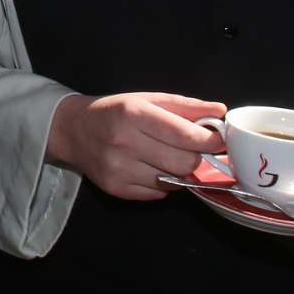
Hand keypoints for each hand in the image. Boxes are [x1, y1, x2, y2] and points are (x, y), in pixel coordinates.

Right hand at [46, 91, 227, 200]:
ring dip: (177, 171)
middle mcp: (124, 143)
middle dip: (195, 157)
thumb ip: (186, 106)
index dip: (209, 140)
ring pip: (173, 181)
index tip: (218, 140)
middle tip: (190, 149)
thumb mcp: (148, 99)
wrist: (72, 129)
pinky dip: (161, 184)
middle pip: (184, 163)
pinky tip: (149, 168)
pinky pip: (157, 194)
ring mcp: (118, 169)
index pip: (185, 135)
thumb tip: (220, 111)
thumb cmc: (115, 111)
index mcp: (134, 114)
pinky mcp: (116, 189)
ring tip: (166, 157)